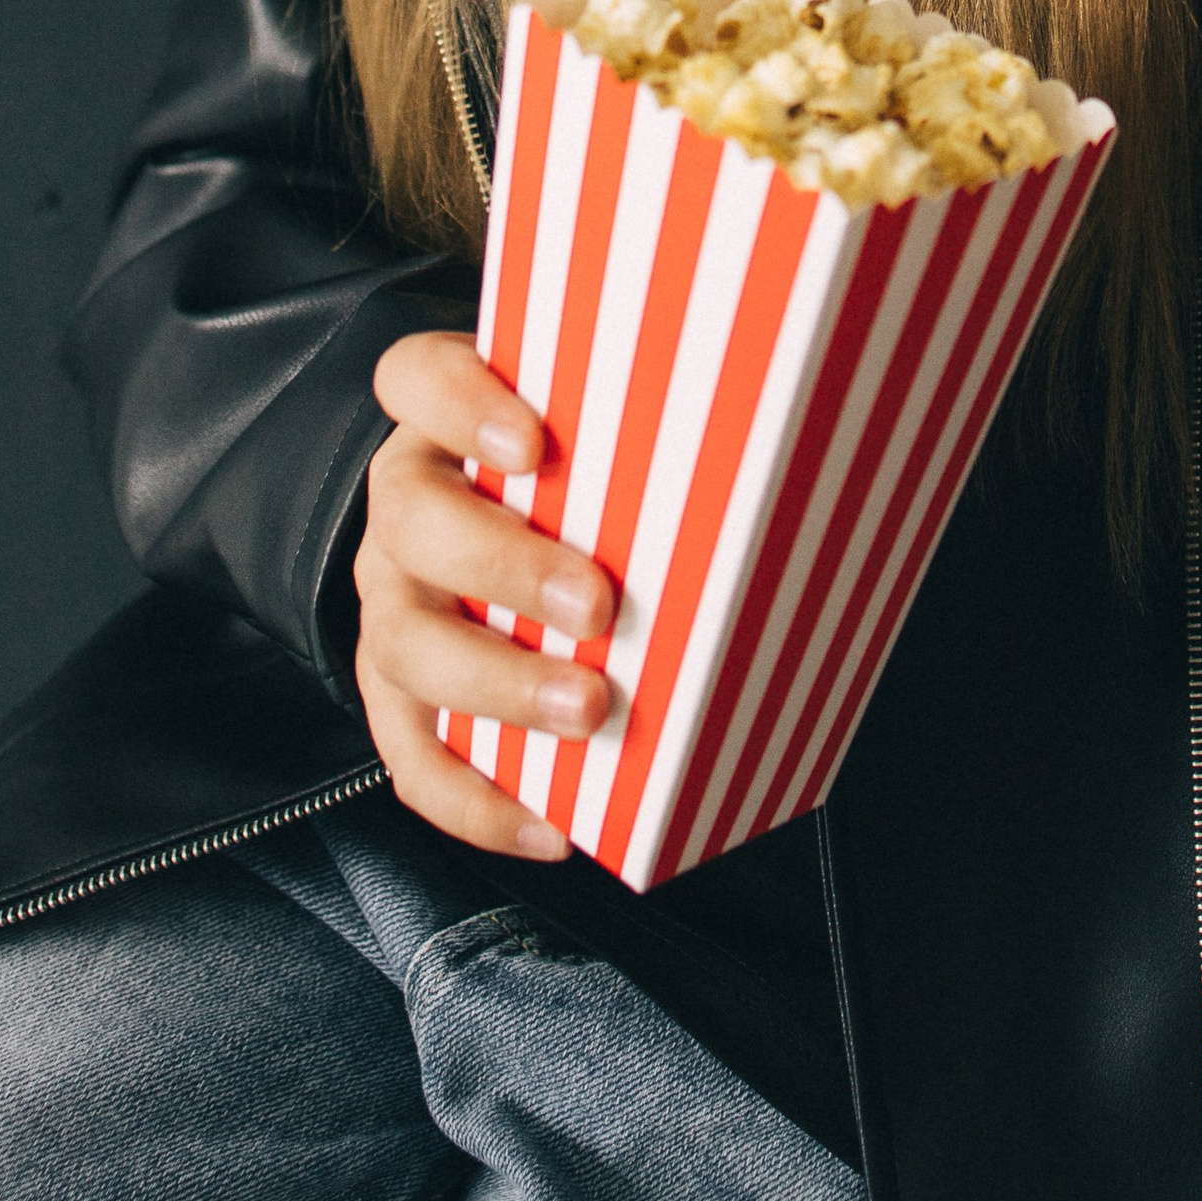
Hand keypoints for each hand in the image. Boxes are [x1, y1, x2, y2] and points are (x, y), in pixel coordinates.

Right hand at [354, 330, 614, 859]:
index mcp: (443, 423)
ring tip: (589, 713)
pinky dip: (477, 799)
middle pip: (415, 521)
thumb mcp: (598, 438)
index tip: (533, 444)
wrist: (485, 539)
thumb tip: (810, 457)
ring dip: (499, 686)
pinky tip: (552, 822)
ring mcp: (391, 602)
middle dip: (505, 567)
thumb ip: (652, 436)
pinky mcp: (395, 695)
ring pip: (406, 645)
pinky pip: (413, 757)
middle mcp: (406, 506)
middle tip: (596, 605)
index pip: (418, 378)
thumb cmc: (575, 484)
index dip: (461, 403)